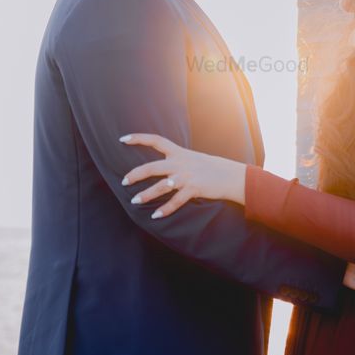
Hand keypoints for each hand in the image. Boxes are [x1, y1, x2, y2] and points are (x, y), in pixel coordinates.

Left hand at [119, 133, 246, 217]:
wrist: (231, 175)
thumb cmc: (210, 168)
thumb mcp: (192, 159)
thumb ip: (177, 160)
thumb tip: (162, 166)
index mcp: (179, 152)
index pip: (156, 140)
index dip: (139, 138)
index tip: (123, 139)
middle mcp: (180, 163)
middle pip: (152, 167)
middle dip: (136, 174)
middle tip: (123, 181)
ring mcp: (187, 176)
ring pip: (161, 186)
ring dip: (146, 194)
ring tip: (135, 201)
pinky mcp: (194, 189)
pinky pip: (176, 201)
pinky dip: (165, 209)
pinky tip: (156, 216)